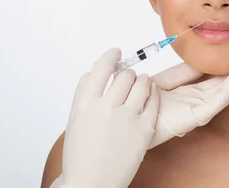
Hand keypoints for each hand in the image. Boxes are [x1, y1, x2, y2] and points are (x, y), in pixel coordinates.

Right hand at [60, 48, 158, 187]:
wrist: (91, 184)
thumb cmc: (81, 156)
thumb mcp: (75, 121)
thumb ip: (85, 95)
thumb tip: (94, 73)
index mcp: (85, 104)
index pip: (101, 67)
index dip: (111, 56)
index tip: (116, 53)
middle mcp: (106, 108)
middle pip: (124, 75)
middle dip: (128, 73)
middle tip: (128, 77)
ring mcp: (127, 118)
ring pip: (142, 83)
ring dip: (143, 80)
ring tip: (142, 82)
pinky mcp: (144, 129)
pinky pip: (154, 101)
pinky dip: (153, 94)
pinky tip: (151, 94)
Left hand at [148, 53, 228, 147]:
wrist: (129, 112)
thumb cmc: (144, 99)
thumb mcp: (169, 78)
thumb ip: (187, 70)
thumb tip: (206, 59)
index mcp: (195, 92)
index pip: (221, 77)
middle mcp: (201, 102)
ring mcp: (202, 109)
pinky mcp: (199, 115)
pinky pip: (221, 96)